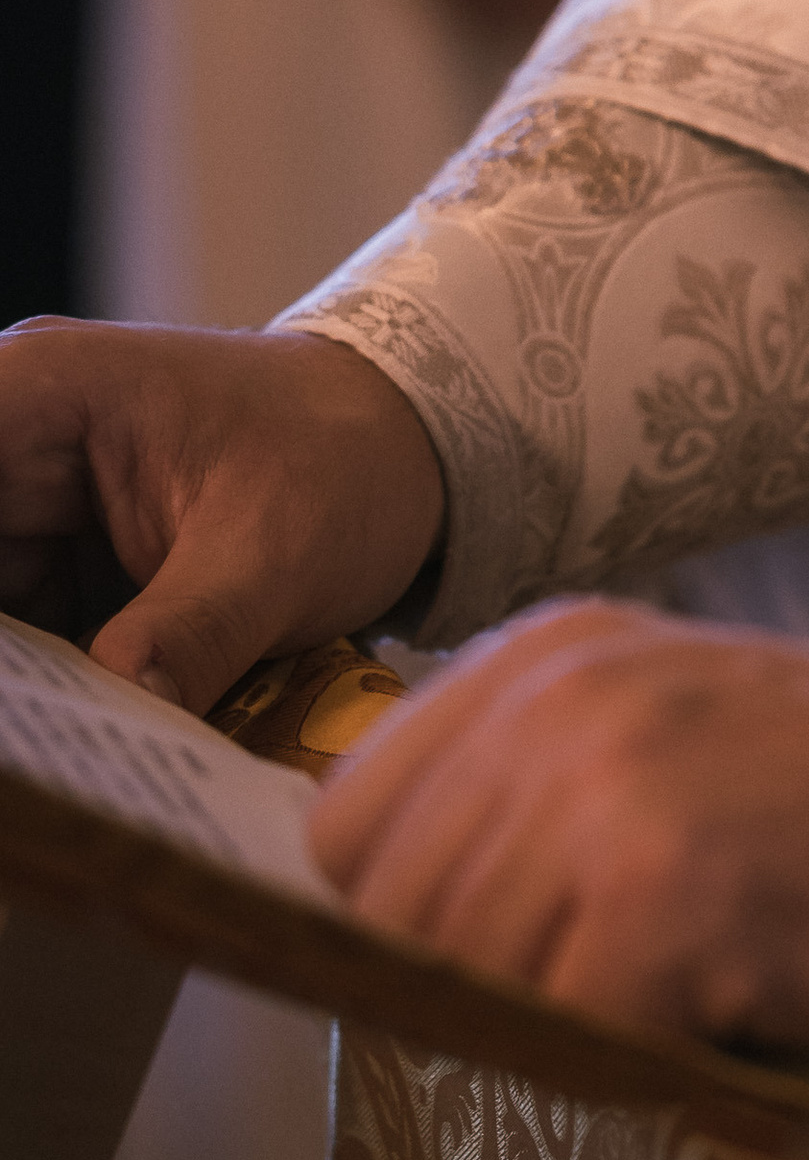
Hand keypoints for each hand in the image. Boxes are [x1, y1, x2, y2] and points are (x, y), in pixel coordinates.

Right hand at [0, 320, 446, 711]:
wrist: (417, 450)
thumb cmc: (347, 459)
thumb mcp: (277, 551)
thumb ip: (191, 632)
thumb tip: (116, 710)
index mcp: (40, 395)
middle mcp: (12, 444)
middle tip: (26, 743)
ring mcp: (27, 507)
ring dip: (15, 690)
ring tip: (44, 763)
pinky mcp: (55, 565)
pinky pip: (14, 642)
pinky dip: (36, 696)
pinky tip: (66, 751)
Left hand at [310, 599, 808, 1048]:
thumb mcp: (676, 724)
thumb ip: (538, 782)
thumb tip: (401, 927)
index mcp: (549, 654)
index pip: (353, 827)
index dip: (413, 913)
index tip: (515, 951)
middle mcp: (558, 707)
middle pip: (394, 919)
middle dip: (484, 983)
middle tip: (624, 990)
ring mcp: (608, 800)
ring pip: (468, 987)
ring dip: (566, 1025)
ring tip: (690, 995)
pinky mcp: (668, 906)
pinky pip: (570, 1039)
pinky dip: (639, 1061)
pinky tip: (733, 1016)